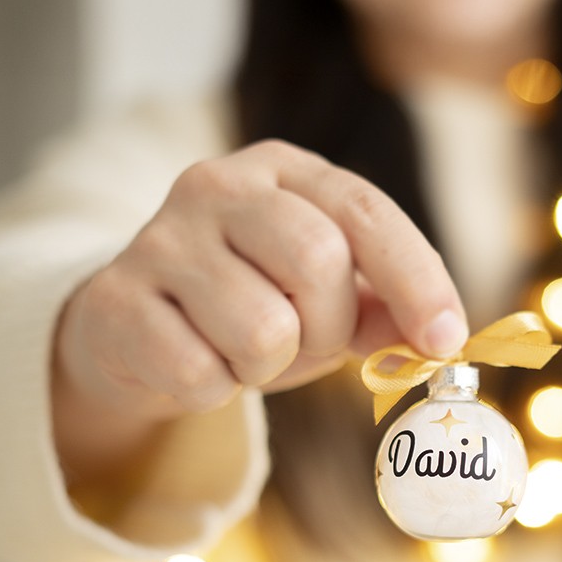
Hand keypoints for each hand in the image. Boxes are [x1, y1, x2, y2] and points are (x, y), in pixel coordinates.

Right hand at [53, 140, 467, 477]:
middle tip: (305, 341)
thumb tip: (438, 339)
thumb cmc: (250, 306)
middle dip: (328, 326)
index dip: (417, 279)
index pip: (365, 211)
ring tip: (242, 351)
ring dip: (267, 365)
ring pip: (262, 329)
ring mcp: (159, 239)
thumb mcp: (326, 300)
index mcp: (283, 172)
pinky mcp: (115, 300)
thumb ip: (382, 309)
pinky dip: (214, 390)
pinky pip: (199, 372)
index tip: (447, 341)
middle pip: (317, 259)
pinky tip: (198, 363)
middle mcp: (217, 186)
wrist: (138, 330)